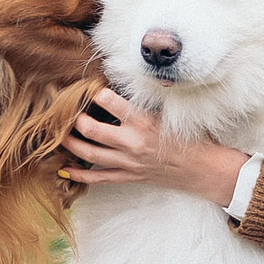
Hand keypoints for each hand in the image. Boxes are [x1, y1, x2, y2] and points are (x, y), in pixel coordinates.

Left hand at [61, 86, 249, 207]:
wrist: (205, 170)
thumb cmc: (193, 138)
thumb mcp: (172, 115)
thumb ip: (147, 105)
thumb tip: (124, 91)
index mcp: (145, 123)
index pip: (112, 103)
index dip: (95, 93)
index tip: (84, 85)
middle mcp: (133, 143)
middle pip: (92, 129)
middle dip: (74, 118)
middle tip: (63, 108)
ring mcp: (129, 163)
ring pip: (90, 153)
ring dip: (71, 142)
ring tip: (58, 132)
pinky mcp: (130, 176)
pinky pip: (99, 177)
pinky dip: (80, 175)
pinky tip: (64, 168)